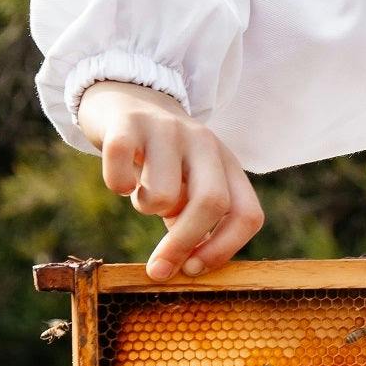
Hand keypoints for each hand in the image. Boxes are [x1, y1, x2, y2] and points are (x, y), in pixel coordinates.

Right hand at [74, 82, 263, 282]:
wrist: (125, 96)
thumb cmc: (161, 158)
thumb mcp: (189, 183)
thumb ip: (194, 220)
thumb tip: (185, 267)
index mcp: (227, 163)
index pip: (247, 214)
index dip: (224, 249)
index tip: (192, 270)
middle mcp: (204, 143)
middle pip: (212, 203)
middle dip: (182, 244)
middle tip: (157, 269)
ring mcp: (168, 129)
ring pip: (162, 194)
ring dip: (145, 207)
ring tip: (140, 193)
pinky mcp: (128, 123)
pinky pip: (121, 173)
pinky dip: (117, 186)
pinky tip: (120, 180)